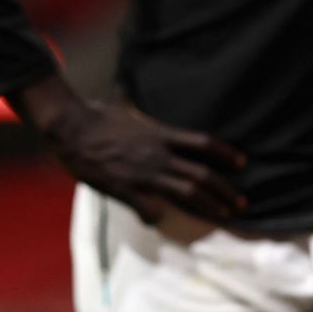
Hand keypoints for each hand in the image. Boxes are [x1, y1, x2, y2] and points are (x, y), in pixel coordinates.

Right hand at [11, 75, 245, 221]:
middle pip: (201, 175)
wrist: (70, 129)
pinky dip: (156, 216)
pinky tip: (160, 221)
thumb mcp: (120, 104)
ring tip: (224, 215)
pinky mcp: (125, 189)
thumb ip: (129, 101)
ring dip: (208, 206)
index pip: (202, 143)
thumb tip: (123, 90)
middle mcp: (158, 155)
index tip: (242, 162)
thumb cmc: (95, 114)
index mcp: (161, 134)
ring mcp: (143, 174)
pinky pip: (147, 208)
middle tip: (241, 203)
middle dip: (225, 191)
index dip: (225, 153)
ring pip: (185, 193)